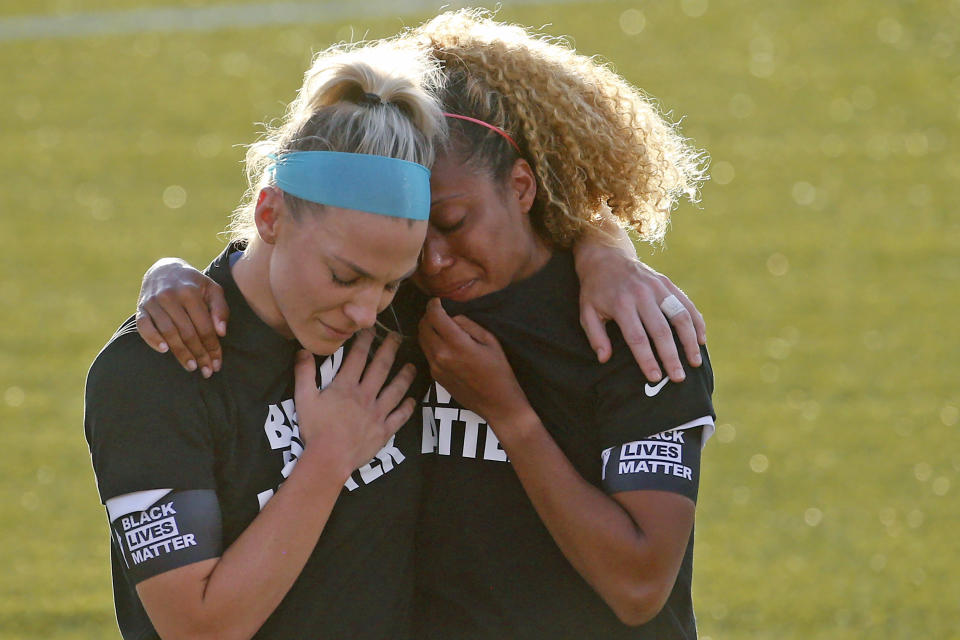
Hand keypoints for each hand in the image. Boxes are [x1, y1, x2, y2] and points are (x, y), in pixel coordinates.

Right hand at [136, 258, 229, 377]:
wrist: (165, 269)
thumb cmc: (194, 284)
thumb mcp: (212, 289)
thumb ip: (220, 309)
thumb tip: (221, 332)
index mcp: (190, 292)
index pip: (204, 326)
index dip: (212, 347)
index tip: (217, 363)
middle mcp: (170, 296)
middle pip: (187, 332)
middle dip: (199, 354)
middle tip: (207, 371)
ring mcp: (153, 302)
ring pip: (168, 332)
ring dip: (180, 353)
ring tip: (191, 367)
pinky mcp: (141, 308)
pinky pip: (144, 327)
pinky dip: (152, 339)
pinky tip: (164, 350)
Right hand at [293, 331, 415, 476]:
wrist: (329, 458)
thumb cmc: (315, 429)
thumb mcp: (303, 399)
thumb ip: (304, 373)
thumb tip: (303, 350)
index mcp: (346, 386)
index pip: (358, 357)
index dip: (365, 340)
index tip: (371, 329)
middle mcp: (365, 395)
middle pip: (381, 367)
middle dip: (390, 349)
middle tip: (398, 337)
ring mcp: (377, 412)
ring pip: (396, 389)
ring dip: (405, 376)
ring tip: (411, 365)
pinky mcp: (384, 430)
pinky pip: (400, 416)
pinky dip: (408, 407)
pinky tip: (413, 400)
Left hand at [418, 298, 528, 424]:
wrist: (497, 404)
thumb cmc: (499, 372)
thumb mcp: (491, 341)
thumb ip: (469, 325)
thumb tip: (452, 316)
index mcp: (456, 344)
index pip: (435, 316)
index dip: (434, 304)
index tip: (438, 300)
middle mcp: (441, 355)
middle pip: (423, 326)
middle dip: (428, 315)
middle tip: (439, 312)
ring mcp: (435, 367)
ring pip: (421, 339)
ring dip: (427, 328)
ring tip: (441, 326)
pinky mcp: (435, 376)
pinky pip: (426, 352)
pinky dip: (431, 342)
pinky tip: (444, 343)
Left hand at [575, 245, 704, 382]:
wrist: (605, 255)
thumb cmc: (595, 290)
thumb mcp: (586, 311)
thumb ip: (595, 336)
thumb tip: (604, 359)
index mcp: (621, 304)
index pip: (637, 337)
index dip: (647, 359)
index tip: (654, 378)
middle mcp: (642, 294)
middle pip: (661, 330)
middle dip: (671, 356)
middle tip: (678, 378)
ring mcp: (657, 287)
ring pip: (679, 316)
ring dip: (689, 341)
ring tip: (694, 362)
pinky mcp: (667, 283)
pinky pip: (686, 303)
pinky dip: (696, 322)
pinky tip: (700, 340)